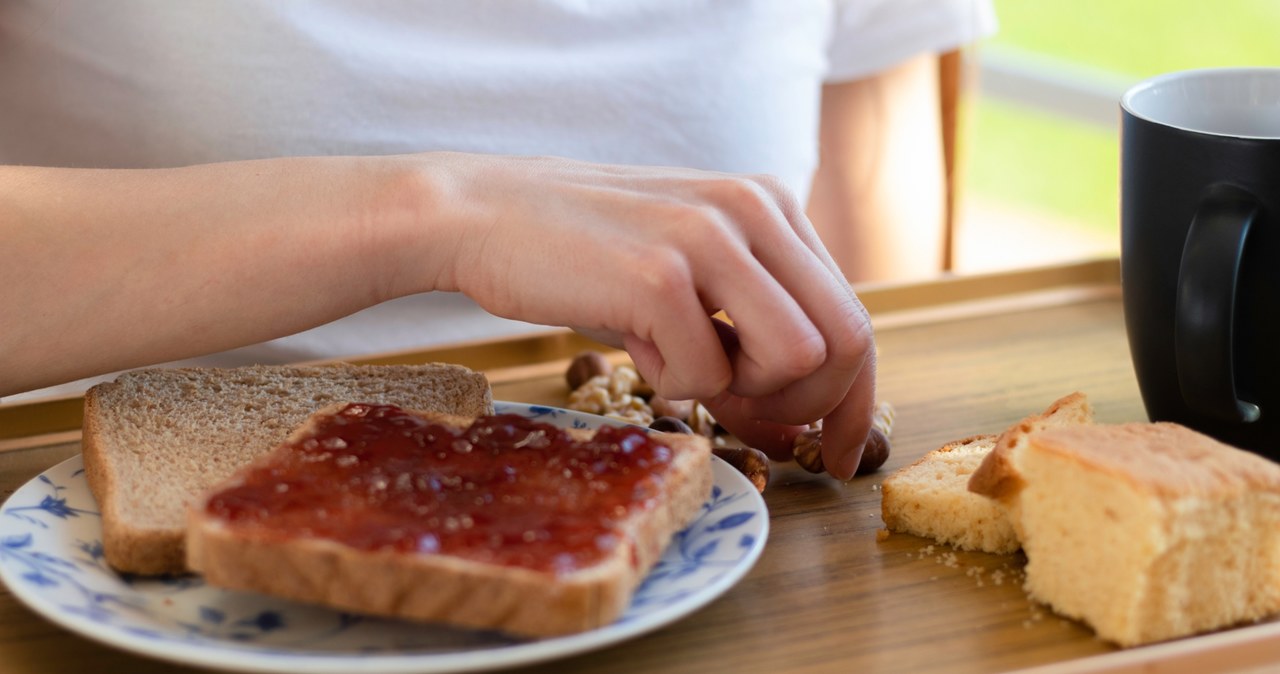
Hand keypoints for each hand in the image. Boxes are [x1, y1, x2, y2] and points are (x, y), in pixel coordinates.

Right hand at [419, 154, 877, 478]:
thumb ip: (749, 327)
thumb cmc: (586, 252)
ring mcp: (710, 237)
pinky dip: (672, 383)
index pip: (852, 315)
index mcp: (769, 203)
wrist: (483, 213)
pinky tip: (634, 345)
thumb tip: (795, 423)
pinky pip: (707, 375)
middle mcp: (754, 208)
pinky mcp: (659, 275)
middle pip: (845, 342)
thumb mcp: (688, 270)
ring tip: (678, 363)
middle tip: (755, 422)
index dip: (856, 398)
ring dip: (741, 391)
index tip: (840, 450)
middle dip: (810, 406)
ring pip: (796, 360)